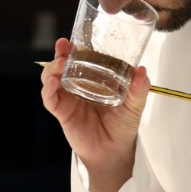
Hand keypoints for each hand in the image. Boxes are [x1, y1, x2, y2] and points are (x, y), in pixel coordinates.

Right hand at [40, 38, 148, 191]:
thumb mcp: (135, 105)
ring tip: (59, 64)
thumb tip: (142, 71)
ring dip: (52, 68)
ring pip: (51, 77)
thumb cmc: (123, 126)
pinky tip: (52, 83)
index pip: (82, 58)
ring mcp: (68, 98)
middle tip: (63, 45)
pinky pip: (50, 99)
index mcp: (94, 79)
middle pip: (62, 64)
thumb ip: (139, 89)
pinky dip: (48, 89)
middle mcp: (78, 86)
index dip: (77, 47)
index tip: (76, 39)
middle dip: (60, 53)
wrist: (114, 152)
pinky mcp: (62, 112)